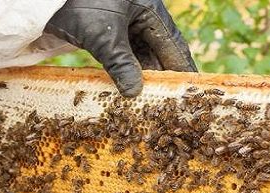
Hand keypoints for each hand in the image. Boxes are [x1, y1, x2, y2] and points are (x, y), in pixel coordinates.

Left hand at [46, 0, 197, 96]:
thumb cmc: (78, 2)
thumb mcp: (101, 36)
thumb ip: (120, 64)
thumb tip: (135, 94)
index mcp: (150, 10)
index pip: (173, 46)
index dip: (182, 70)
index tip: (191, 93)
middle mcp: (141, 15)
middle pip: (158, 52)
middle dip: (162, 77)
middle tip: (169, 105)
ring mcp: (124, 23)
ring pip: (140, 55)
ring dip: (142, 77)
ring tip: (149, 103)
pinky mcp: (106, 30)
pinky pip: (122, 54)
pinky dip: (124, 71)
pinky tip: (127, 90)